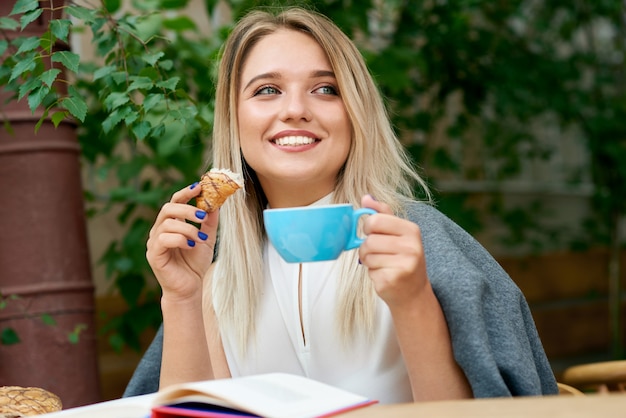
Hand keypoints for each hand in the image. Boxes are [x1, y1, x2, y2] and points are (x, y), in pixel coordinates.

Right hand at [146, 183, 218, 301]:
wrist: (189, 288)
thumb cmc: (195, 264)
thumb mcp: (206, 239)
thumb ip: (209, 222)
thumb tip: (216, 203)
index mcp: (171, 224)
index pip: (174, 202)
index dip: (185, 192)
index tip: (199, 186)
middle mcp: (160, 230)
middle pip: (168, 208)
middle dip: (187, 209)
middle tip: (203, 216)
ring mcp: (155, 242)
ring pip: (167, 223)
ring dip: (188, 228)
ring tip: (200, 238)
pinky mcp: (154, 255)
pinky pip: (163, 239)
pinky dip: (179, 239)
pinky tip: (190, 245)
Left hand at [358, 195, 429, 308]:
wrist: (413, 292)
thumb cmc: (403, 259)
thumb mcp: (398, 233)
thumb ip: (382, 214)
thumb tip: (366, 197)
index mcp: (412, 230)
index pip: (375, 220)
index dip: (368, 228)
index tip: (374, 233)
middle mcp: (411, 247)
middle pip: (369, 240)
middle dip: (367, 247)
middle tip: (378, 253)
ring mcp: (403, 265)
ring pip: (366, 256)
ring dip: (369, 261)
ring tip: (383, 265)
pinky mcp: (392, 280)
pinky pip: (369, 271)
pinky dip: (372, 274)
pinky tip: (385, 276)